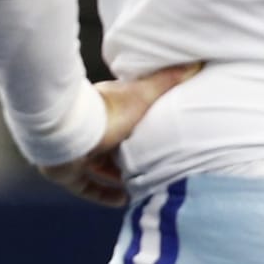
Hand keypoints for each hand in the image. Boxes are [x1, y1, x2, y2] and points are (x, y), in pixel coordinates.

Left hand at [38, 63, 202, 206]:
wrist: (70, 131)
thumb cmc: (107, 112)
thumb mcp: (143, 96)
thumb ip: (166, 82)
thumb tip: (194, 64)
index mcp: (108, 110)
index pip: (126, 118)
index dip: (140, 127)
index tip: (158, 136)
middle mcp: (92, 131)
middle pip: (113, 144)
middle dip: (130, 155)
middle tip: (155, 167)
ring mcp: (79, 152)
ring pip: (99, 166)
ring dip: (117, 175)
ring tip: (142, 186)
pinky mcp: (69, 172)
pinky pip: (87, 186)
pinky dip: (103, 194)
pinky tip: (122, 200)